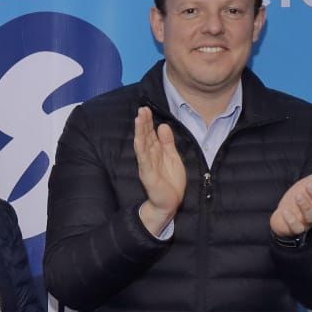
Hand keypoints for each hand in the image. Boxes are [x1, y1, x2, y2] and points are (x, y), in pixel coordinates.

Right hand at [134, 107, 185, 235]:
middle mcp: (149, 156)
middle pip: (145, 136)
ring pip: (142, 145)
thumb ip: (167, 142)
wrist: (170, 202)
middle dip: (143, 123)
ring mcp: (147, 165)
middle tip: (142, 109)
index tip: (147, 108)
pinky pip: (144, 160)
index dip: (149, 121)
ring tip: (138, 119)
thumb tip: (163, 126)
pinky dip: (141, 150)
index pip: (151, 133)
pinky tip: (138, 140)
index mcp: (156, 152)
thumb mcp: (172, 157)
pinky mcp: (148, 174)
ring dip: (140, 132)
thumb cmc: (171, 181)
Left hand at [271, 159, 311, 237]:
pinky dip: (291, 220)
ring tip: (298, 196)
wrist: (283, 214)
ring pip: (311, 216)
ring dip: (305, 206)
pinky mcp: (295, 228)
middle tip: (309, 185)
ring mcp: (307, 220)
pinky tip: (285, 211)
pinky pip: (296, 228)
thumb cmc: (301, 197)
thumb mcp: (310, 183)